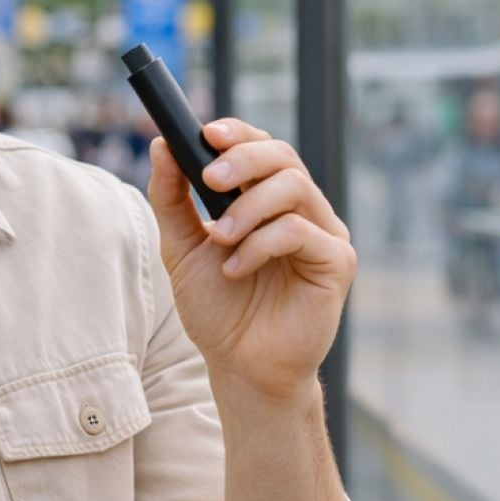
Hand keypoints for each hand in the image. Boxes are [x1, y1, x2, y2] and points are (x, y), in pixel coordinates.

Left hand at [143, 118, 355, 402]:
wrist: (241, 367)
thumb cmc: (219, 309)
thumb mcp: (182, 248)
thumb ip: (173, 199)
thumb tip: (162, 145)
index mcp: (270, 200)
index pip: (263, 147)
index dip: (238, 133)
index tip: (206, 133)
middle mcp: (303, 210)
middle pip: (283, 156)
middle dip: (242, 160)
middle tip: (209, 178)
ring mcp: (325, 234)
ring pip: (294, 187)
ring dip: (248, 207)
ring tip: (219, 239)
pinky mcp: (338, 263)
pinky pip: (301, 232)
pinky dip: (261, 244)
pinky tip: (236, 269)